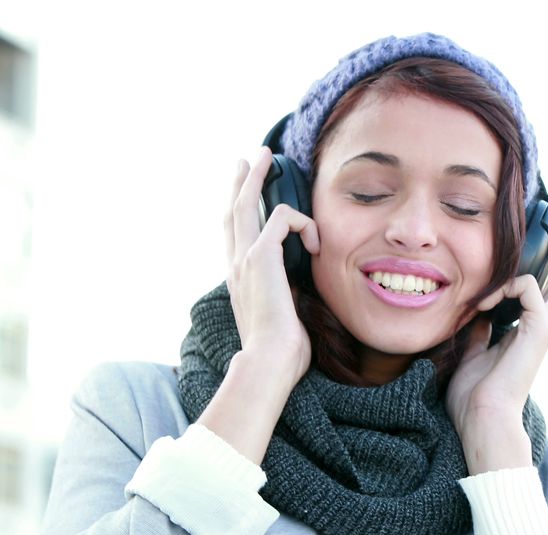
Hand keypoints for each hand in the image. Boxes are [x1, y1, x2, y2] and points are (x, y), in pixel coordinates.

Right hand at [223, 147, 319, 386]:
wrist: (268, 363)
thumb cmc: (282, 352)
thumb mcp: (285, 316)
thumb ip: (289, 296)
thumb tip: (304, 291)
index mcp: (240, 278)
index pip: (235, 234)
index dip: (239, 210)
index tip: (247, 193)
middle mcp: (236, 264)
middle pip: (233, 210)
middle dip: (241, 181)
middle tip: (249, 159)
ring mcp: (244, 259)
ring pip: (246, 204)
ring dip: (257, 177)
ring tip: (267, 158)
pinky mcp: (261, 257)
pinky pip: (282, 219)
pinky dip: (302, 224)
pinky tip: (315, 244)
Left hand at [446, 225, 547, 473]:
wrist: (481, 419)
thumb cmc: (474, 396)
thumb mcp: (472, 353)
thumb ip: (479, 331)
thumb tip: (477, 315)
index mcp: (527, 333)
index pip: (545, 293)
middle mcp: (543, 329)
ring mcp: (545, 330)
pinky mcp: (539, 332)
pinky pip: (529, 289)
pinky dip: (508, 284)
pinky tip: (486, 299)